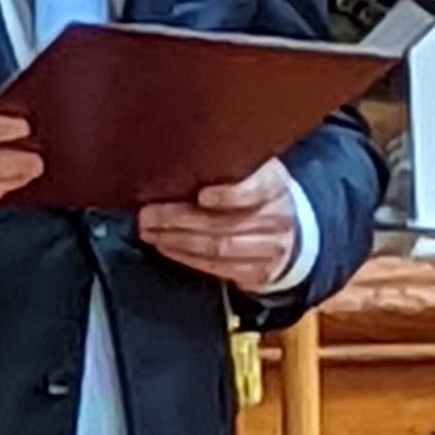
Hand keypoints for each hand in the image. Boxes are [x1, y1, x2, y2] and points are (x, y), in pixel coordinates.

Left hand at [136, 160, 301, 291]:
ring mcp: (271, 249)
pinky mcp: (259, 272)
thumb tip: (174, 161)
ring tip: (150, 232)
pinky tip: (166, 247)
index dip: (230, 195)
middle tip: (148, 215)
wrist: (286, 230)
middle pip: (225, 223)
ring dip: (178, 241)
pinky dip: (187, 257)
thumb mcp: (248, 170)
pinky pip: (218, 268)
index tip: (202, 195)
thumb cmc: (253, 192)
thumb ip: (223, 166)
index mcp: (274, 184)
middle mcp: (277, 217)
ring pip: (219, 248)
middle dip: (179, 219)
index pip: (257, 189)